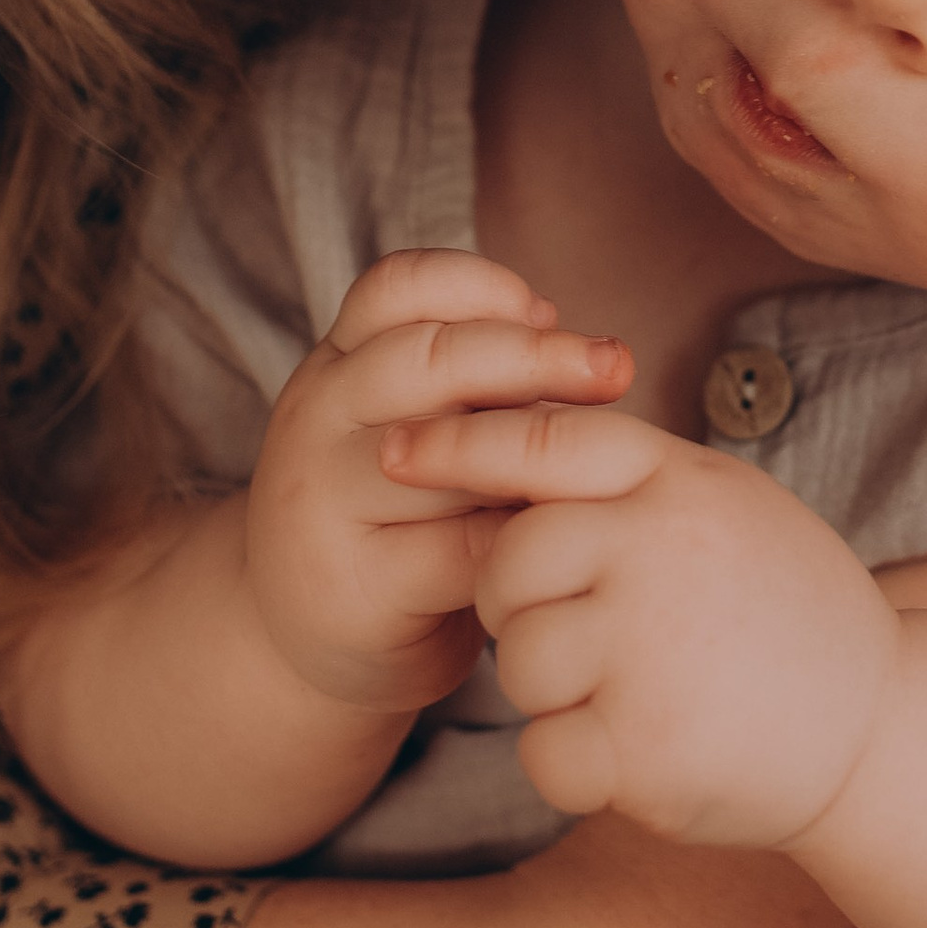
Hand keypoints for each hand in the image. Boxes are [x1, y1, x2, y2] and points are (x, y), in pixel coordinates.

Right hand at [245, 250, 630, 716]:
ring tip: (597, 462)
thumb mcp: (414, 428)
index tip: (550, 313)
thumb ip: (474, 384)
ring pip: (446, 455)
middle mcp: (318, 420)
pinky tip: (564, 537)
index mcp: (336, 365)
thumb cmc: (399, 518)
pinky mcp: (359, 588)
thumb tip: (591, 351)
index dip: (481, 285)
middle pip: (426, 358)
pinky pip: (463, 549)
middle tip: (615, 368)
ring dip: (533, 453)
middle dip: (534, 356)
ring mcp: (326, 503)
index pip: (395, 287)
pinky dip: (526, 538)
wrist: (311, 642)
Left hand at [380, 400, 900, 847]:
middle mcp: (661, 555)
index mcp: (681, 485)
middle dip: (518, 605)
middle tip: (584, 630)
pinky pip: (541, 751)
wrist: (881, 731)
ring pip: (516, 662)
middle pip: (507, 565)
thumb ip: (634, 478)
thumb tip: (510, 437)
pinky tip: (637, 754)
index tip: (398, 451)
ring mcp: (651, 653)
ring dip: (550, 689)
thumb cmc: (792, 613)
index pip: (541, 441)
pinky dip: (572, 764)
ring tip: (632, 692)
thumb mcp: (730, 506)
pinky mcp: (644, 750)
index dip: (458, 443)